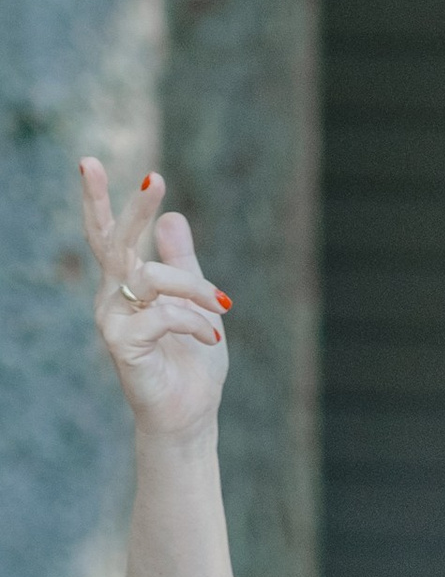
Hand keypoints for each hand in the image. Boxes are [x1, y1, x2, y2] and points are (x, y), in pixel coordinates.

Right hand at [81, 161, 228, 436]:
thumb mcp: (194, 303)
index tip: (89, 162)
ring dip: (193, 287)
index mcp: (126, 284)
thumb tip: (172, 217)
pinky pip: (161, 314)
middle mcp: (111, 297)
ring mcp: (112, 320)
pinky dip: (192, 321)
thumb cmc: (190, 362)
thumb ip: (182, 262)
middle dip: (134, 210)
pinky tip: (210, 337)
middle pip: (116, 242)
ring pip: (149, 278)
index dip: (96, 199)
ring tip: (223, 306)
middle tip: (155, 180)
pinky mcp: (122, 344)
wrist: (189, 414)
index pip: (107, 234)